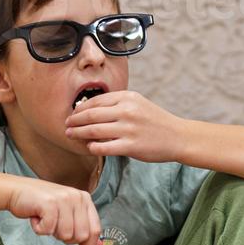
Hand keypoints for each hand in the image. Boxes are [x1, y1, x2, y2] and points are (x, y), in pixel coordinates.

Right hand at [6, 176, 103, 244]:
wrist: (16, 191)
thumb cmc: (42, 205)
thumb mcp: (67, 215)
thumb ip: (84, 229)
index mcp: (85, 199)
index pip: (95, 230)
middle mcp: (77, 197)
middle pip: (81, 236)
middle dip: (66, 238)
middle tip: (54, 226)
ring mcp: (63, 199)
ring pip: (65, 235)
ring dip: (51, 233)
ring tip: (45, 220)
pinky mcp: (49, 203)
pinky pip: (48, 230)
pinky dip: (39, 229)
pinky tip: (36, 218)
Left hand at [64, 89, 189, 162]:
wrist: (177, 137)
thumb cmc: (154, 121)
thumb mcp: (138, 103)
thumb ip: (116, 104)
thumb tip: (88, 109)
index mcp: (127, 97)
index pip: (96, 101)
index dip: (80, 109)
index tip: (72, 115)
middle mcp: (127, 111)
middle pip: (91, 115)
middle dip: (74, 121)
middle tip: (66, 126)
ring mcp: (129, 129)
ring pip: (94, 130)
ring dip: (78, 133)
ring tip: (71, 136)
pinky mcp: (131, 146)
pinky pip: (104, 147)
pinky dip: (93, 147)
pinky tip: (89, 147)